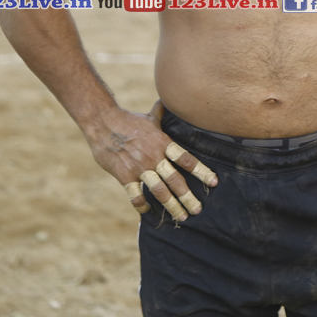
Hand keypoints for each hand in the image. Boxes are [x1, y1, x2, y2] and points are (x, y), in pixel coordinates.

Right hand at [86, 101, 216, 219]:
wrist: (102, 123)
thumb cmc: (128, 120)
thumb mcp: (150, 117)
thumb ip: (163, 114)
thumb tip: (172, 100)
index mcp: (163, 143)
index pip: (187, 160)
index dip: (202, 171)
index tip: (214, 183)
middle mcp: (153, 157)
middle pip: (175, 180)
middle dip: (188, 196)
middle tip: (197, 209)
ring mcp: (139, 168)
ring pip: (159, 191)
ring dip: (171, 205)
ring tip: (181, 217)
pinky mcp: (124, 175)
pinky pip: (134, 194)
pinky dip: (141, 204)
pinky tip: (148, 211)